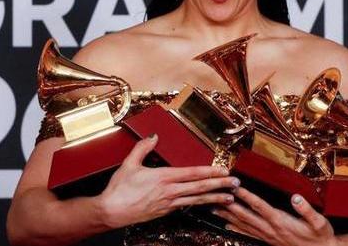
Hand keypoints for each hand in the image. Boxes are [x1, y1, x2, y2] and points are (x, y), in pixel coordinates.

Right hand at [98, 134, 238, 227]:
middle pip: (200, 188)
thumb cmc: (119, 189)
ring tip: (229, 198)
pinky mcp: (165, 212)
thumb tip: (154, 136)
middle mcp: (169, 192)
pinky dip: (199, 205)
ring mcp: (168, 204)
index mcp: (163, 177)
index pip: (192, 174)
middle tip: (236, 184)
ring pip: (196, 200)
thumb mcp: (129, 164)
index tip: (224, 170)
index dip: (210, 172)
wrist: (111, 212)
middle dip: (220, 185)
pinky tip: (207, 204)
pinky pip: (187, 207)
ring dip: (214, 198)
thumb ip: (143, 147)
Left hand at [212, 187, 336, 245]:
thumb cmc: (320, 236)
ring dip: (228, 216)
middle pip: (245, 215)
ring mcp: (267, 235)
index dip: (246, 195)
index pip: (259, 206)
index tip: (235, 186)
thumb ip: (306, 210)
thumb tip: (296, 198)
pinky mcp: (268, 240)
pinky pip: (248, 233)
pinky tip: (227, 224)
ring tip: (213, 208)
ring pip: (243, 224)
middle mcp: (270, 229)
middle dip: (229, 204)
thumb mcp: (319, 223)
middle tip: (215, 195)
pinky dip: (236, 228)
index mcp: (280, 221)